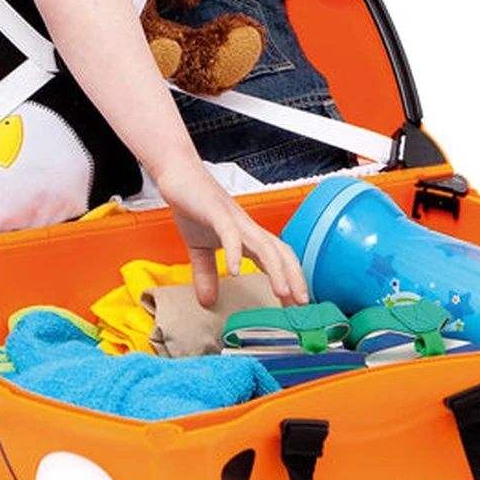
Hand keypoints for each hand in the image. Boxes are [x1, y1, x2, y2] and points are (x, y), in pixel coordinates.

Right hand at [155, 161, 308, 307]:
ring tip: (282, 293)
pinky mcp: (216, 212)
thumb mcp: (198, 247)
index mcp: (246, 236)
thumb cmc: (192, 204)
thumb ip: (205, 273)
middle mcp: (247, 227)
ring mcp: (234, 219)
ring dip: (276, 270)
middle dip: (294, 278)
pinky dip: (235, 253)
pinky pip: (230, 234)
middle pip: (280, 252)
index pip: (278, 259)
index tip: (296, 306)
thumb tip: (206, 301)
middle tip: (302, 304)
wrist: (177, 172)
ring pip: (264, 245)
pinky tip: (235, 272)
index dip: (290, 281)